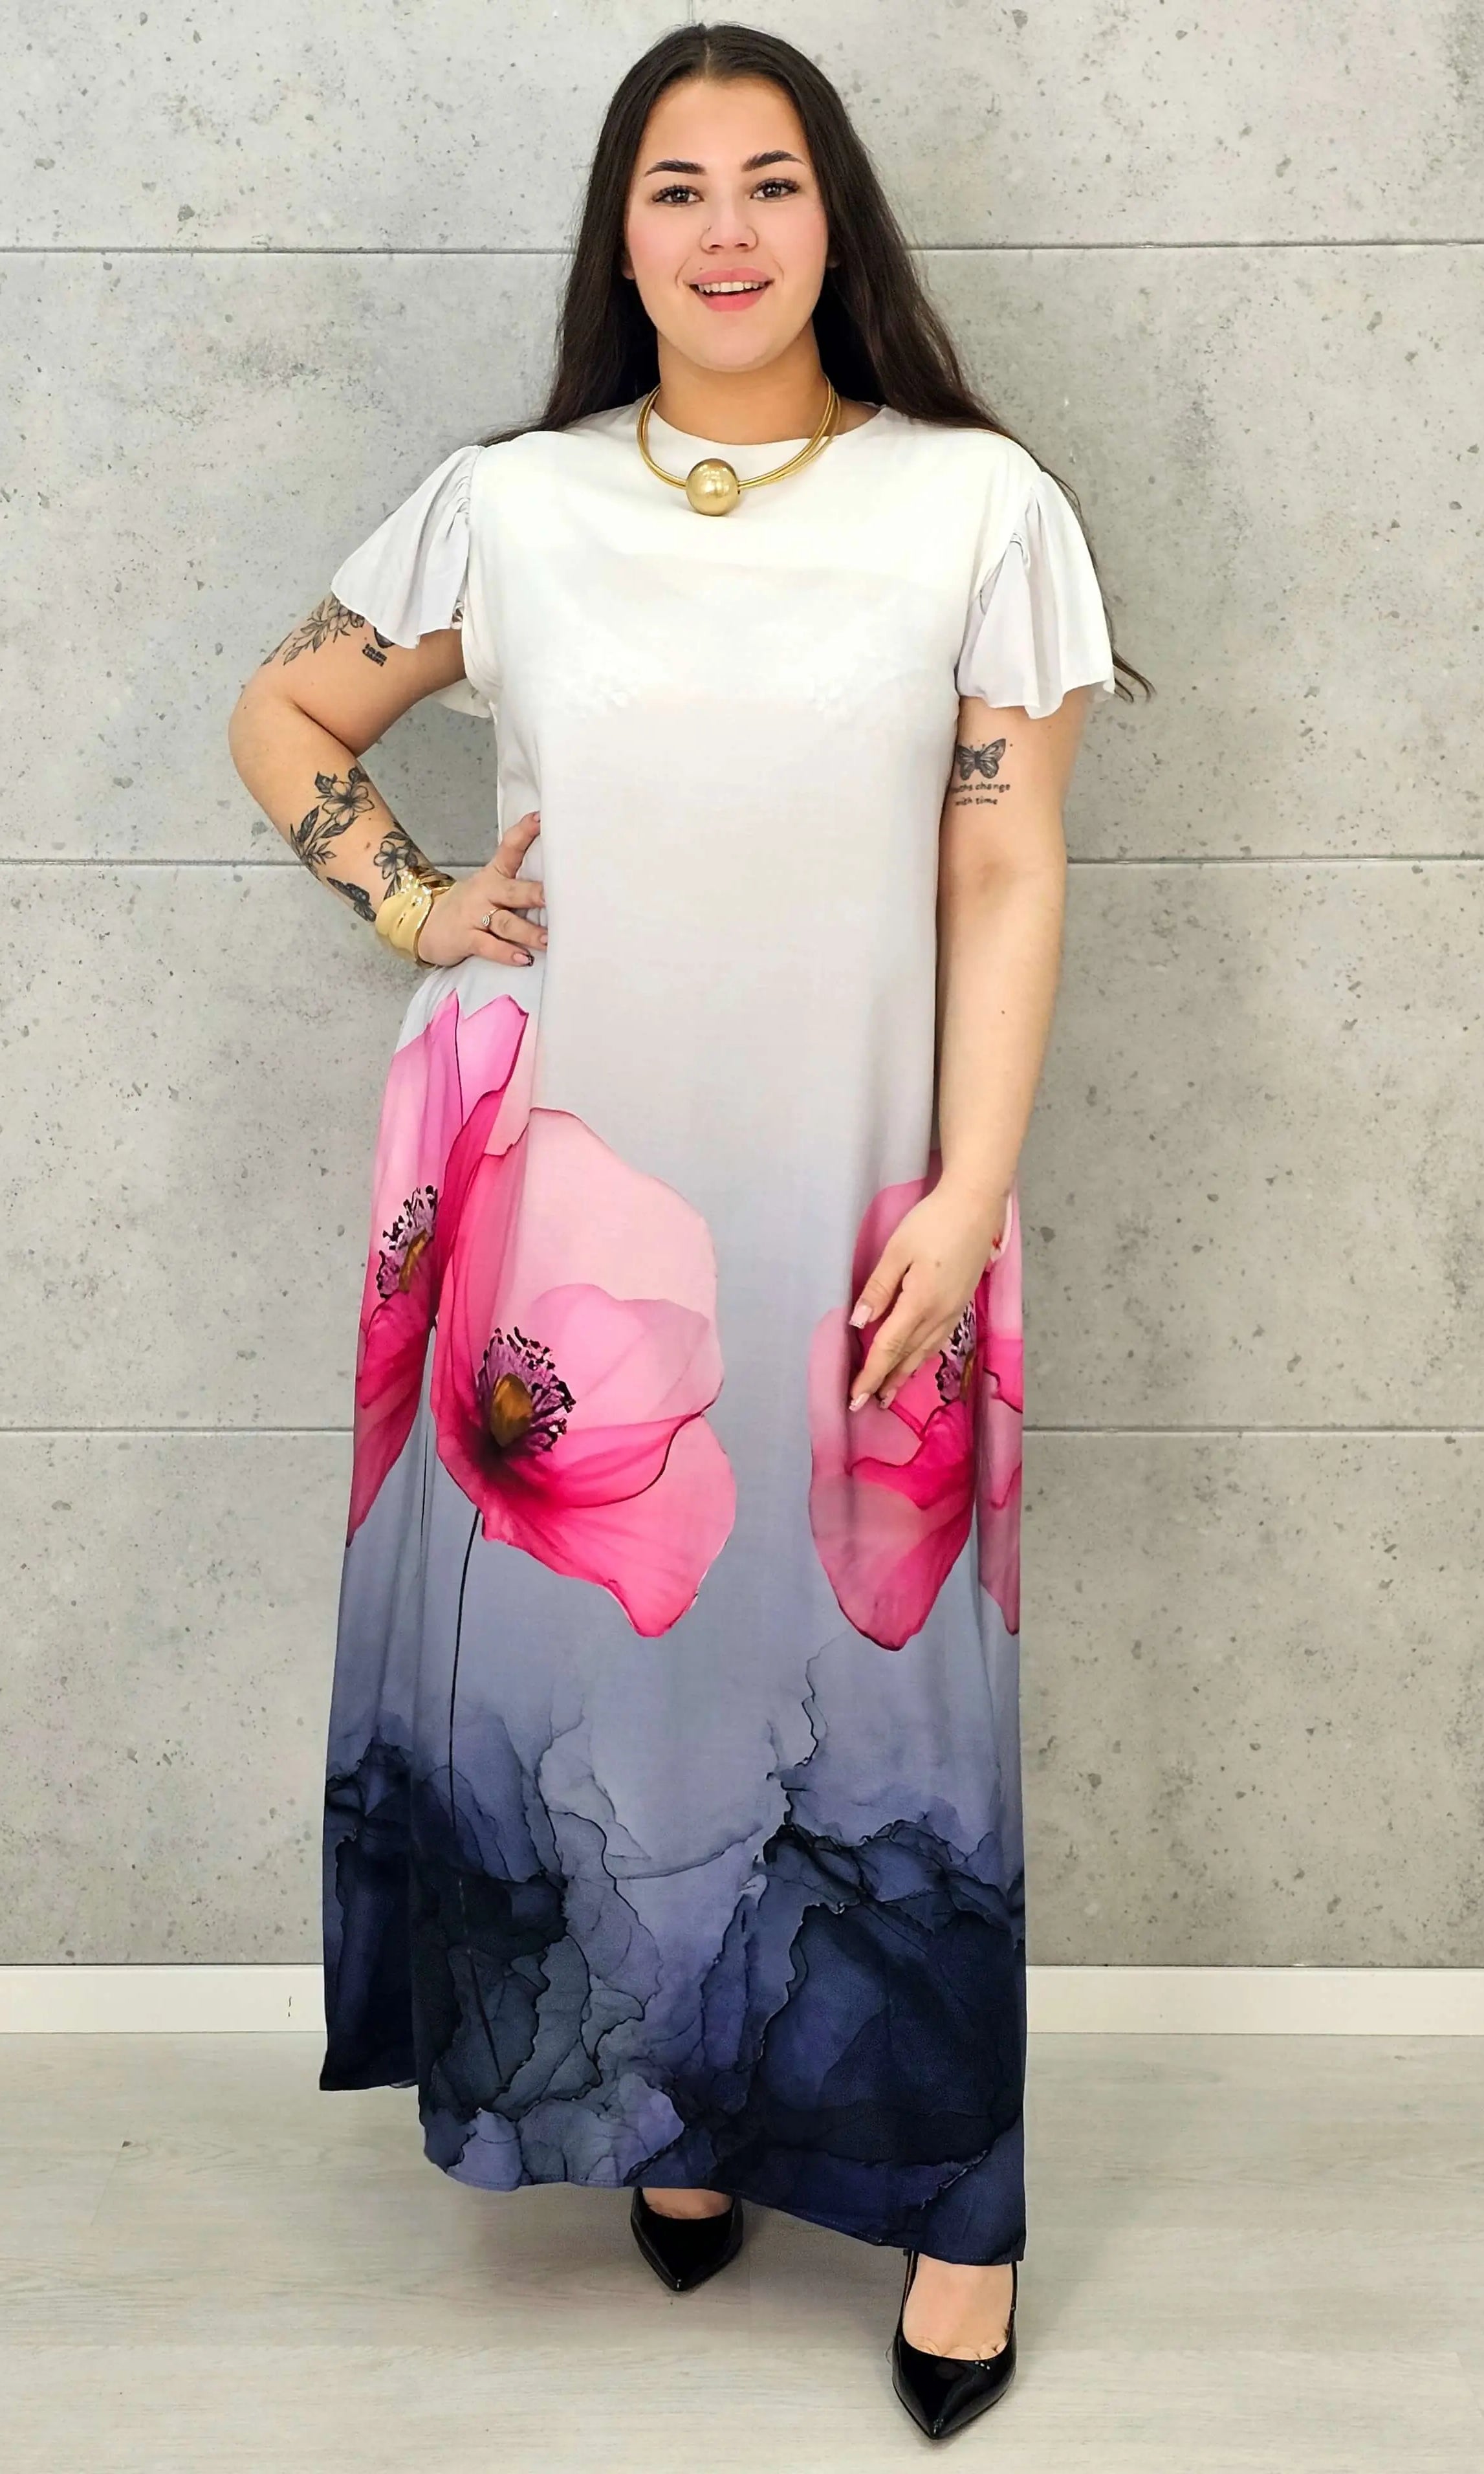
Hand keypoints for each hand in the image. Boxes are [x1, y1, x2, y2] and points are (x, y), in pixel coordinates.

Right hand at [414, 808, 546, 967]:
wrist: (424, 922)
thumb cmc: (469, 907)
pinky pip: (489, 946)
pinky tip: (523, 958)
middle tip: (555, 895)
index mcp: (494, 875)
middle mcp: (486, 892)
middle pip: (513, 890)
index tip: (541, 818)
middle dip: (534, 893)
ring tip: (548, 938)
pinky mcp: (466, 939)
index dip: (524, 833)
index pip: (509, 848)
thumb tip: (560, 886)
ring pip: (506, 922)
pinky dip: (506, 953)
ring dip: (528, 931)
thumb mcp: (490, 887)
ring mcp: (475, 915)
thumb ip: (519, 885)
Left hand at [847, 1181, 1009, 1412]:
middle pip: (907, 1357)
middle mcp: (939, 1315)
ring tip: (888, 1394)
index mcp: (920, 1303)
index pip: (888, 1348)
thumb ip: (878, 1288)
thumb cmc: (933, 1222)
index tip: (854, 1397)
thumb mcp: (897, 1250)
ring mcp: (953, 1311)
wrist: (976, 1206)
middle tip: (865, 1404)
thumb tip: (858, 1323)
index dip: (870, 1375)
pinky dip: (922, 1358)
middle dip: (885, 1382)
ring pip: (924, 1353)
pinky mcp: (960, 1304)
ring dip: (904, 1375)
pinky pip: (938, 1341)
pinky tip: (917, 1362)